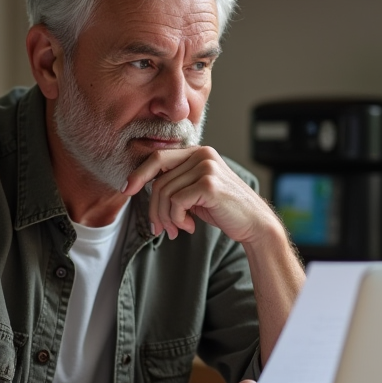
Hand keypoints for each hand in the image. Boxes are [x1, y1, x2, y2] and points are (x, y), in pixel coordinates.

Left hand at [122, 147, 277, 244]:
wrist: (254, 223)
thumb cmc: (223, 209)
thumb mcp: (196, 191)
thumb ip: (176, 182)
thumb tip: (141, 185)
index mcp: (198, 152)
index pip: (158, 157)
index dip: (139, 174)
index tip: (127, 190)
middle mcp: (202, 154)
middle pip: (159, 179)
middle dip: (153, 208)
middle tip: (157, 228)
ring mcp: (206, 167)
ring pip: (165, 193)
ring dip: (167, 218)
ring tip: (177, 230)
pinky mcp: (209, 184)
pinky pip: (176, 202)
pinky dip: (177, 219)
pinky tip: (189, 227)